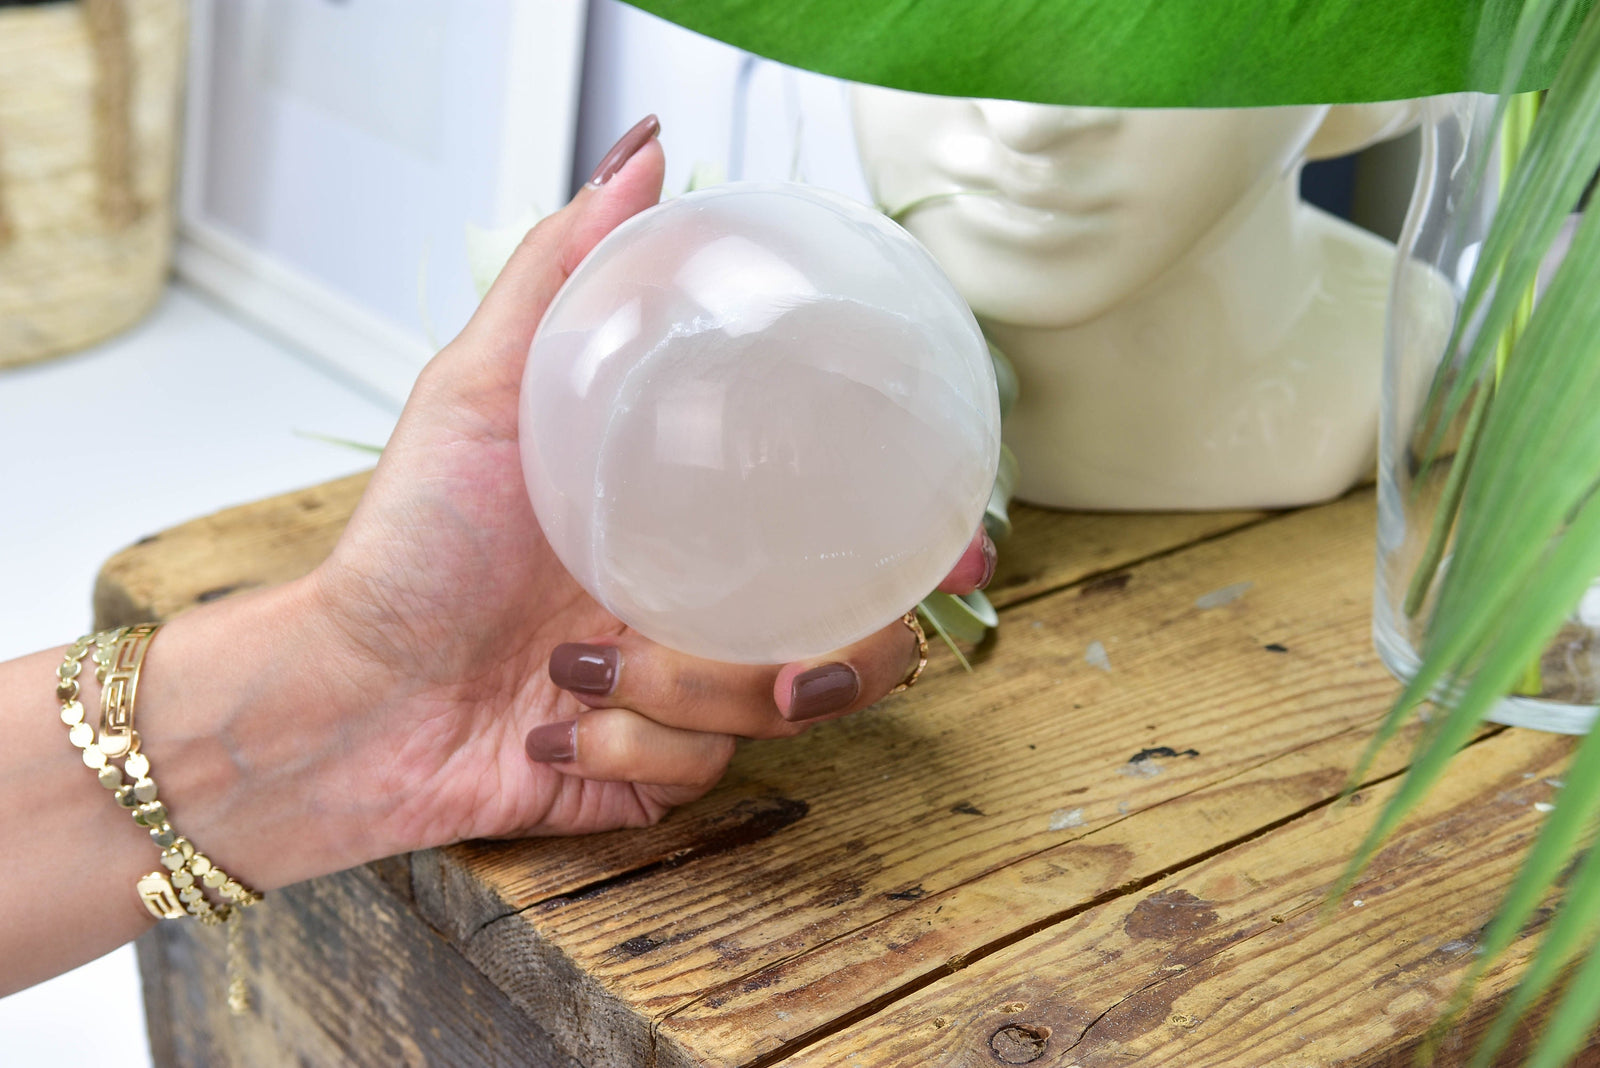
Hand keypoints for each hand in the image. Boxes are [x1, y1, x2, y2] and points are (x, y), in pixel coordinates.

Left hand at [297, 120, 995, 860]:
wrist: (350, 689)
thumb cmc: (412, 538)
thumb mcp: (483, 385)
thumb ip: (564, 272)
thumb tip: (644, 154)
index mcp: (697, 522)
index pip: (840, 529)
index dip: (914, 541)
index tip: (958, 539)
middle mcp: (708, 606)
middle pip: (849, 639)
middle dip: (849, 658)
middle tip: (812, 661)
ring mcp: (688, 695)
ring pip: (776, 712)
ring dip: (686, 693)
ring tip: (580, 658)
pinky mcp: (656, 769)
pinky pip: (700, 769)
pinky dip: (624, 742)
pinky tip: (552, 717)